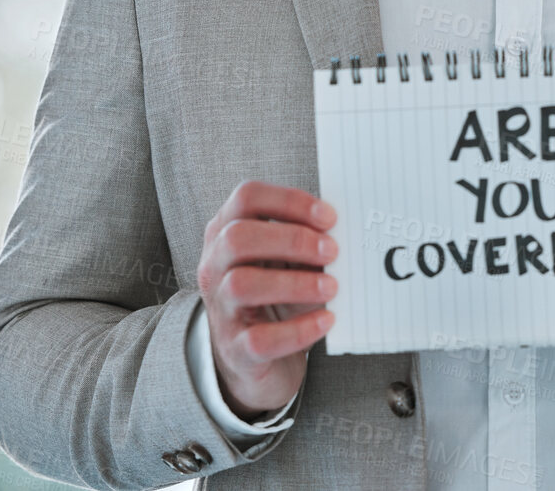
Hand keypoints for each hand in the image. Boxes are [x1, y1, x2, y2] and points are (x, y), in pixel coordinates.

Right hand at [197, 180, 338, 417]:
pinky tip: (326, 321)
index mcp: (227, 232)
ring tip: (332, 287)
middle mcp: (215, 265)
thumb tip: (340, 234)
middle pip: (238, 237)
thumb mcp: (283, 260)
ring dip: (296, 283)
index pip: (247, 197)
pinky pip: (259, 339)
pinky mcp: (234, 348)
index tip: (329, 217)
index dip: (289, 201)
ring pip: (242, 285)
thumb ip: (302, 241)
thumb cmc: (274, 295)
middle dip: (292, 240)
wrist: (252, 356)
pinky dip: (298, 329)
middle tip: (333, 251)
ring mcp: (220, 307)